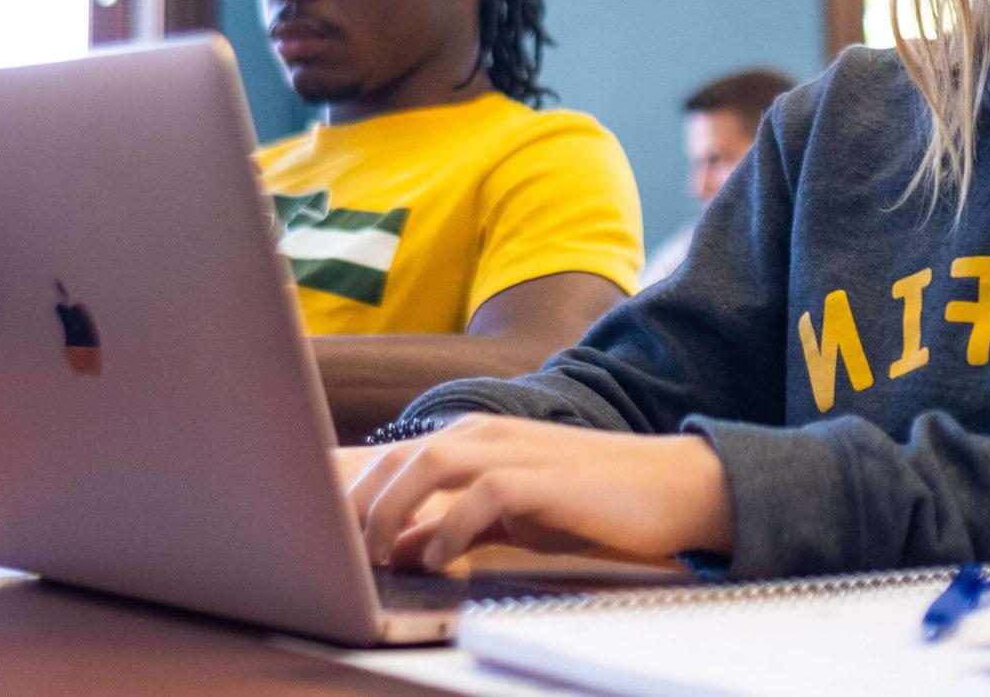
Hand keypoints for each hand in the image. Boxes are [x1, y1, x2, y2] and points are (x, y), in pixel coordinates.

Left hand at [344, 415, 733, 570]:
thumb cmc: (587, 501)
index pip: (395, 454)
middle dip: (360, 503)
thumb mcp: (508, 516)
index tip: (320, 527)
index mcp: (474, 435)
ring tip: (377, 554)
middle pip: (399, 456)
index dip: (352, 489)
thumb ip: (452, 524)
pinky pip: (481, 495)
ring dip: (394, 510)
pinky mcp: (543, 478)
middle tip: (339, 550)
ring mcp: (515, 450)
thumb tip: (397, 547)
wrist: (669, 484)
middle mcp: (486, 432)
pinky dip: (450, 526)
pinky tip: (439, 556)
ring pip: (429, 462)